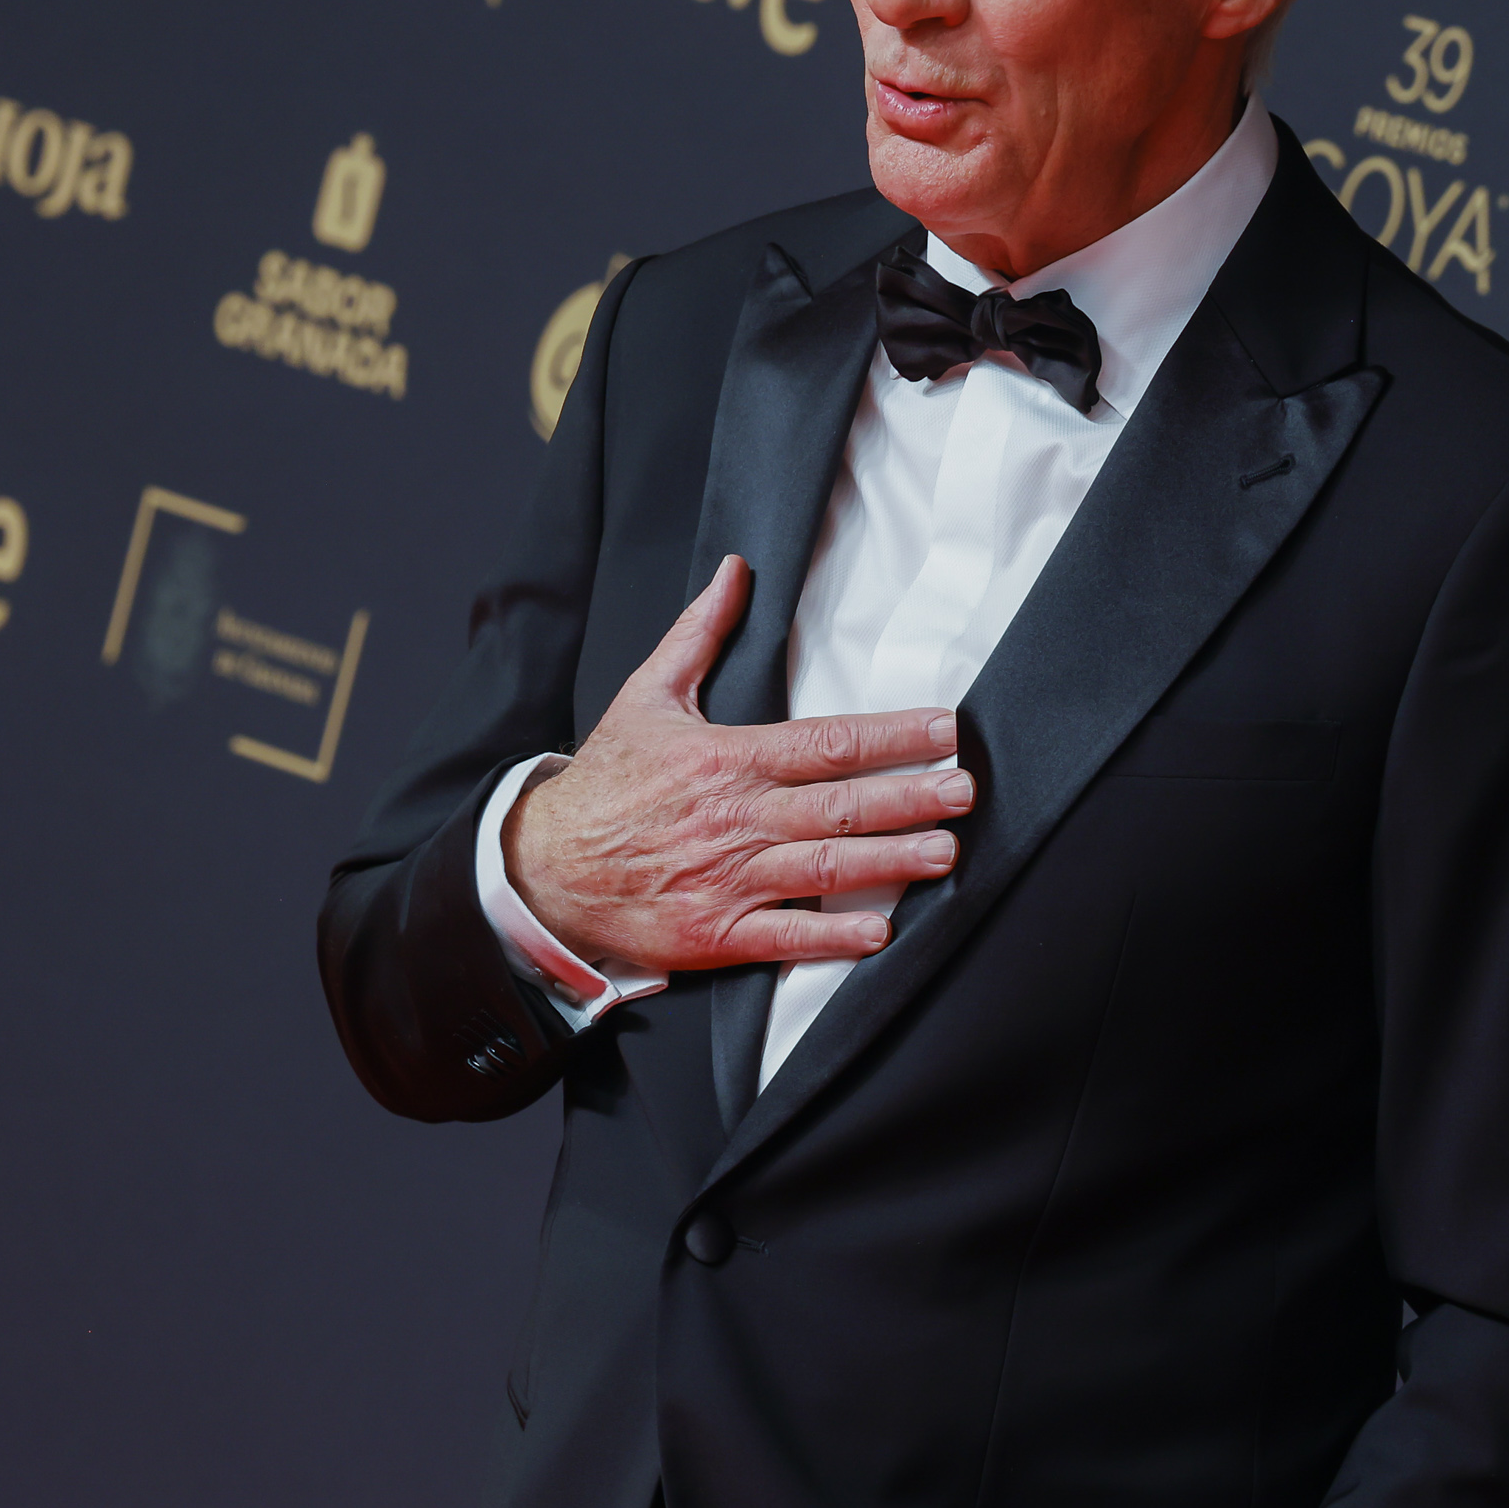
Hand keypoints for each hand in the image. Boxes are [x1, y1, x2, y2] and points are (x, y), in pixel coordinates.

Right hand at [504, 555, 972, 972]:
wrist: (543, 864)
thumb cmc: (606, 782)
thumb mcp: (647, 695)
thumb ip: (699, 633)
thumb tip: (735, 571)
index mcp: (730, 759)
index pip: (828, 742)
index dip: (892, 735)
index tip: (945, 729)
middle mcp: (737, 818)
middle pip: (840, 805)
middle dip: (910, 796)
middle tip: (965, 792)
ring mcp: (728, 878)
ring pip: (822, 868)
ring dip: (889, 861)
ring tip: (944, 854)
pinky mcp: (714, 932)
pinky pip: (782, 936)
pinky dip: (830, 935)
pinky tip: (878, 929)